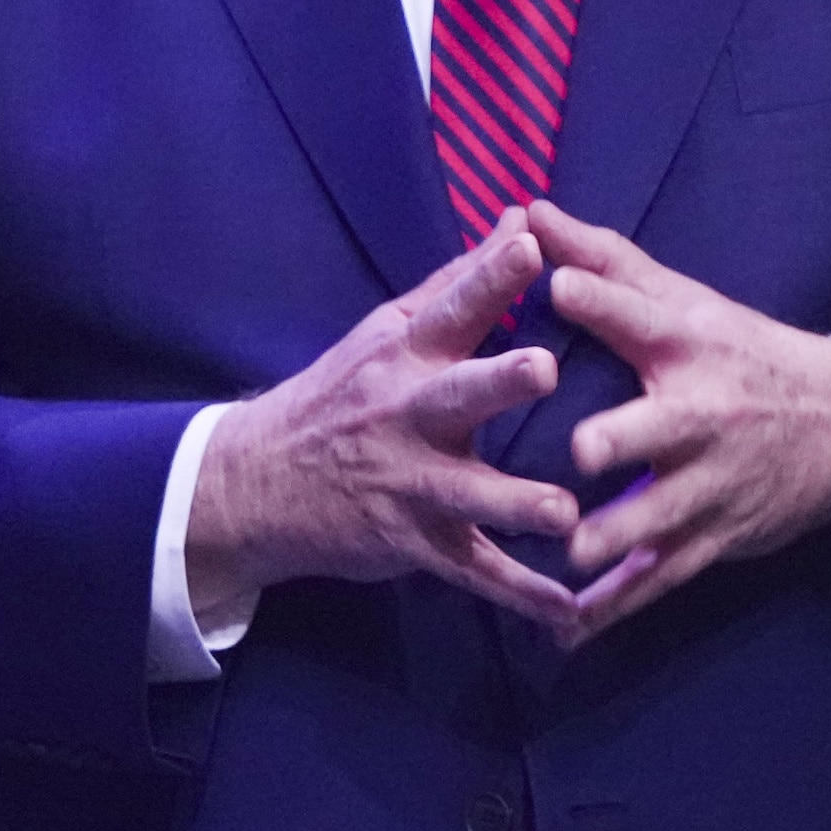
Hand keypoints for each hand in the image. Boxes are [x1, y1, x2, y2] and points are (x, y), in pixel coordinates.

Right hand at [185, 212, 579, 636]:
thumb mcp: (389, 332)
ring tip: (564, 515)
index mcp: (406, 355)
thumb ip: (462, 281)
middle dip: (500, 381)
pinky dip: (521, 595)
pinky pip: (474, 572)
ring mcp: (410, 483)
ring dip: (516, 504)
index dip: (489, 276)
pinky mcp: (415, 542)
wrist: (260, 483)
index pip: (451, 307)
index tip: (529, 246)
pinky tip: (570, 612)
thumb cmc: (343, 396)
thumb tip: (523, 218)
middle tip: (545, 369)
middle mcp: (408, 414)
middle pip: (458, 394)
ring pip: (469, 494)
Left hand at [531, 200, 830, 645]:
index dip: (600, 300)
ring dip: (613, 541)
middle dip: (621, 441)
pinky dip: (613, 608)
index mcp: (689, 349)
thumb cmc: (739, 352)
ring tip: (569, 557)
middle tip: (579, 453)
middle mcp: (701, 417)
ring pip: (658, 519)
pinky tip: (565, 630)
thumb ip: (601, 261)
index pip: (643, 317)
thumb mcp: (684, 301)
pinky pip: (658, 579)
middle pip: (659, 429)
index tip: (556, 283)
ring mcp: (708, 485)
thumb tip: (527, 207)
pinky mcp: (709, 538)